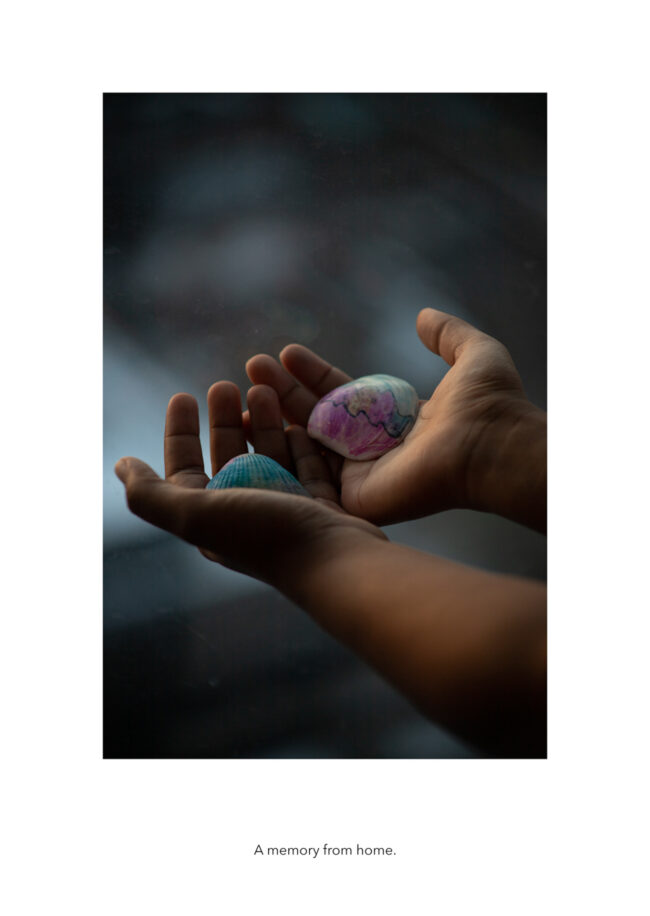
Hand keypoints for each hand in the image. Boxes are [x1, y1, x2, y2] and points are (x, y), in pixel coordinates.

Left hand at [114, 383, 384, 588]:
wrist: (336, 562)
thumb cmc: (264, 534)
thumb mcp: (193, 513)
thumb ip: (151, 494)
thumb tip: (121, 467)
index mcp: (211, 518)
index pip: (185, 469)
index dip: (179, 433)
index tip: (183, 396)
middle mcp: (245, 515)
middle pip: (228, 457)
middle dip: (223, 420)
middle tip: (226, 384)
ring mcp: (285, 511)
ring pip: (269, 457)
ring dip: (262, 423)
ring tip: (264, 391)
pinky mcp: (320, 507)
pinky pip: (307, 466)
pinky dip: (300, 443)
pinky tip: (299, 421)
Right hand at [246, 308, 546, 530]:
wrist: (492, 446)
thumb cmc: (490, 405)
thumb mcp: (472, 353)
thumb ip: (448, 334)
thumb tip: (423, 315)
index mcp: (396, 418)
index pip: (344, 394)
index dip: (315, 373)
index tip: (287, 352)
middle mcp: (376, 448)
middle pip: (319, 417)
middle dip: (286, 390)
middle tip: (254, 365)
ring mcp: (364, 475)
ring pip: (309, 445)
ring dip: (278, 416)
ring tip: (246, 385)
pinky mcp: (357, 497)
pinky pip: (311, 477)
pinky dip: (283, 452)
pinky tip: (255, 424)